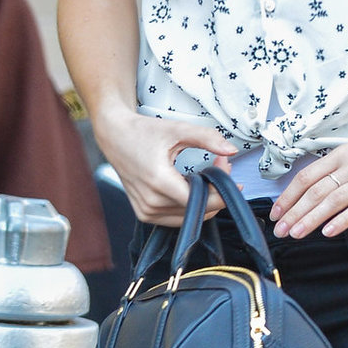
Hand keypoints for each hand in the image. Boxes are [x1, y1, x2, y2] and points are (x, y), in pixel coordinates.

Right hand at [96, 107, 234, 226]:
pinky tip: (192, 184)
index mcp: (159, 182)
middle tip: (220, 165)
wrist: (115, 137)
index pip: (201, 201)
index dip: (221, 190)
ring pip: (190, 216)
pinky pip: (178, 218)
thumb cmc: (143, 132)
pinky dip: (190, 204)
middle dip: (215, 190)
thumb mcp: (178, 129)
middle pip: (198, 209)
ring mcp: (147, 211)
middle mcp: (151, 202)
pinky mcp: (145, 214)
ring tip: (207, 172)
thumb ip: (207, 138)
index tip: (231, 176)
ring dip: (204, 198)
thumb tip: (231, 150)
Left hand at [269, 110, 347, 238]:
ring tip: (296, 233)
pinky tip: (328, 232)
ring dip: (311, 219)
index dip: (288, 196)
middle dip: (294, 212)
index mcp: (342, 154)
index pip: (307, 176)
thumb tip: (319, 186)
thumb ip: (341, 167)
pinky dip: (342, 220)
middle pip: (315, 191)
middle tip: (280, 230)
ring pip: (332, 200)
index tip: (276, 212)